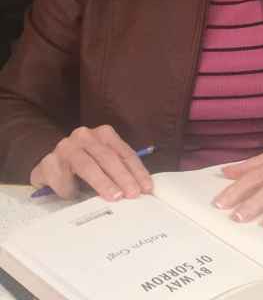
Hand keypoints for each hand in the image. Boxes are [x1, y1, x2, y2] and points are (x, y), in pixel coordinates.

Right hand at [29, 125, 152, 200]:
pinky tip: (74, 196)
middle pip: (108, 157)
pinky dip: (70, 189)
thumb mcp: (103, 165)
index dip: (137, 171)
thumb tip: (136, 189)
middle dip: (123, 177)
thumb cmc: (82, 166)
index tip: (146, 188)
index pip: (125, 153)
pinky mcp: (48, 161)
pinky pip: (63, 178)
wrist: (48, 166)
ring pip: (87, 165)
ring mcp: (65, 147)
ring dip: (102, 182)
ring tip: (113, 196)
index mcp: (104, 134)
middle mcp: (85, 136)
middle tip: (132, 194)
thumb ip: (117, 172)